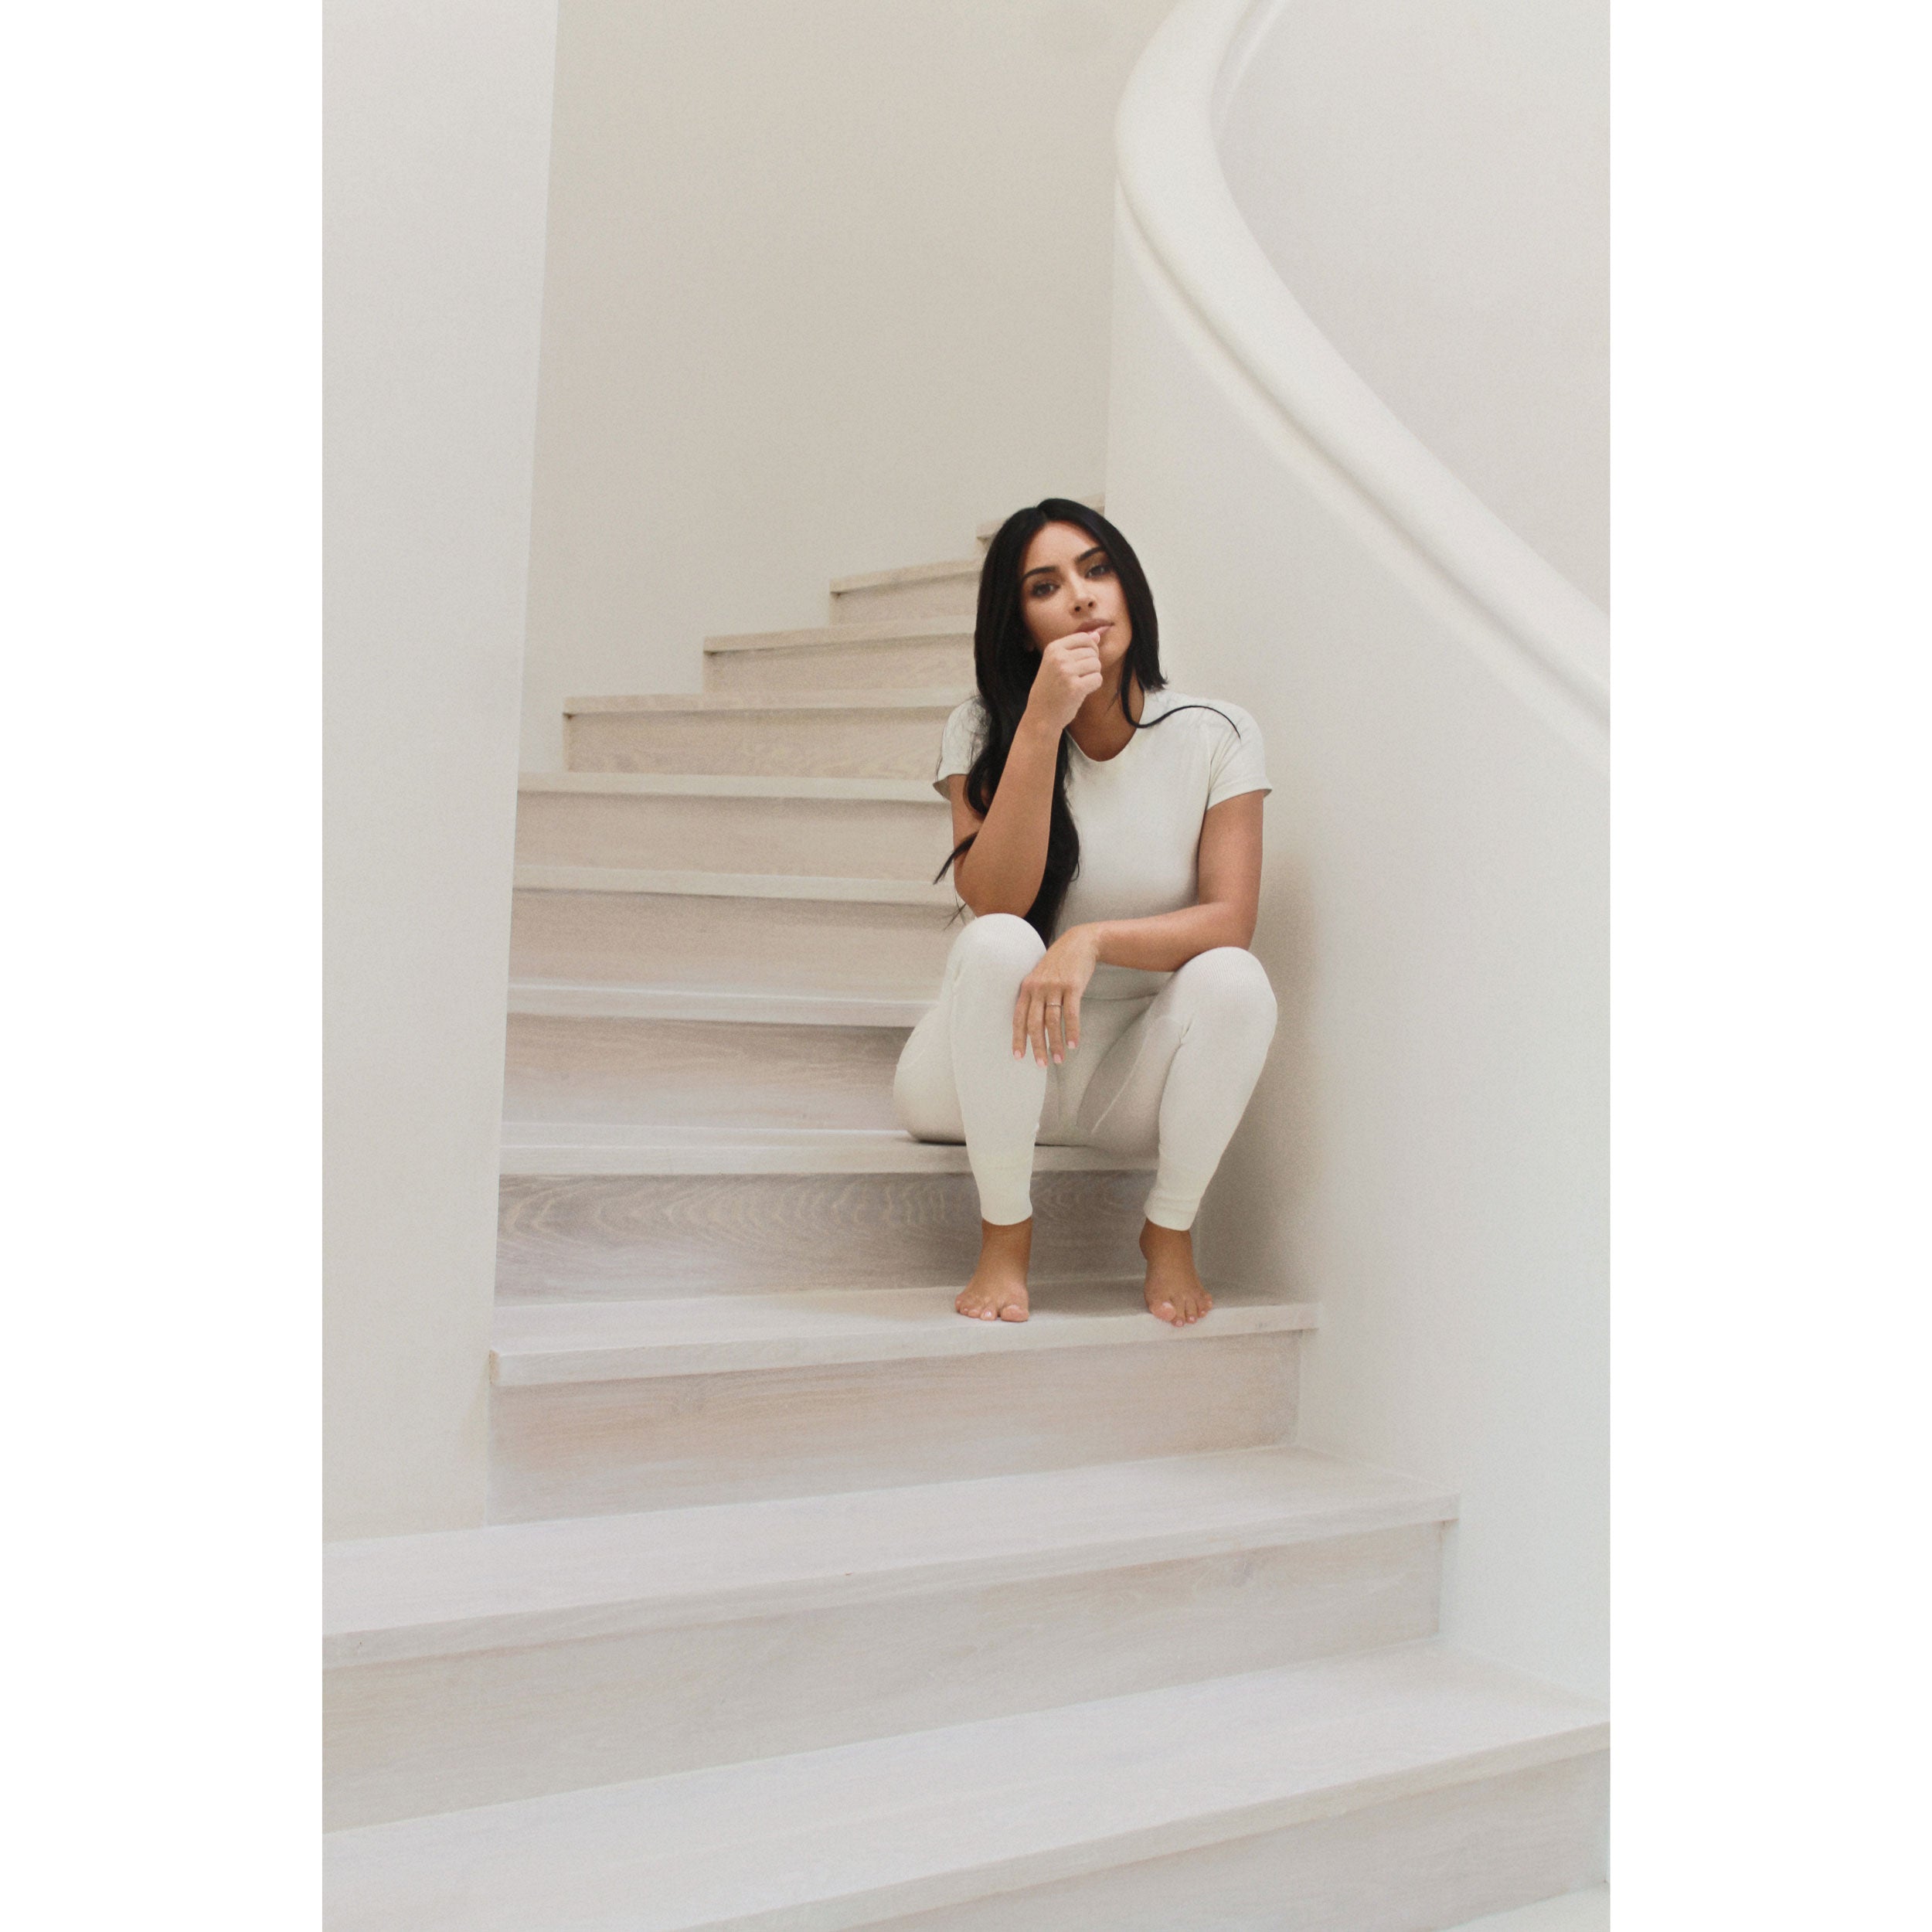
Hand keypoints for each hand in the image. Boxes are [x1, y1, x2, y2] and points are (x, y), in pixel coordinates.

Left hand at [1014, 925, 1100, 1066]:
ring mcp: (1055, 987)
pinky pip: (1071, 1014)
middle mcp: (1038, 988)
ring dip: (1056, 1043)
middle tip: (1041, 1064)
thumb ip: (1035, 997)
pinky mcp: (1073, 986)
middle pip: (1034, 1023)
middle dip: (1037, 1046)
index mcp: (1027, 987)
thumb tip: (1035, 1025)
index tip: (1018, 1056)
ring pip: (1052, 1022)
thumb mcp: (1041, 976)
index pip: (1018, 1017)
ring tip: (1059, 1059)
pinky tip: (1073, 1044)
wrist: (1080, 942)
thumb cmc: (1059, 963)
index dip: (1018, 1038)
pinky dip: (1072, 1031)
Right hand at [1024, 630, 1104, 733]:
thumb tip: (1097, 634)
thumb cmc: (1050, 689)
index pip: (1083, 637)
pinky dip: (1094, 686)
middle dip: (1091, 664)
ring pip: (1096, 665)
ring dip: (1093, 675)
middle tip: (1080, 676)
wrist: (1041, 715)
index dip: (1091, 648)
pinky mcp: (1075, 687)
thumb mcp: (1056, 663)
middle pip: (1092, 652)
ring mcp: (1066, 672)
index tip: (1085, 660)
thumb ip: (1076, 648)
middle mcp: (1059, 657)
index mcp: (1053, 648)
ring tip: (1080, 683)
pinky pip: (1097, 679)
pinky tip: (1083, 691)